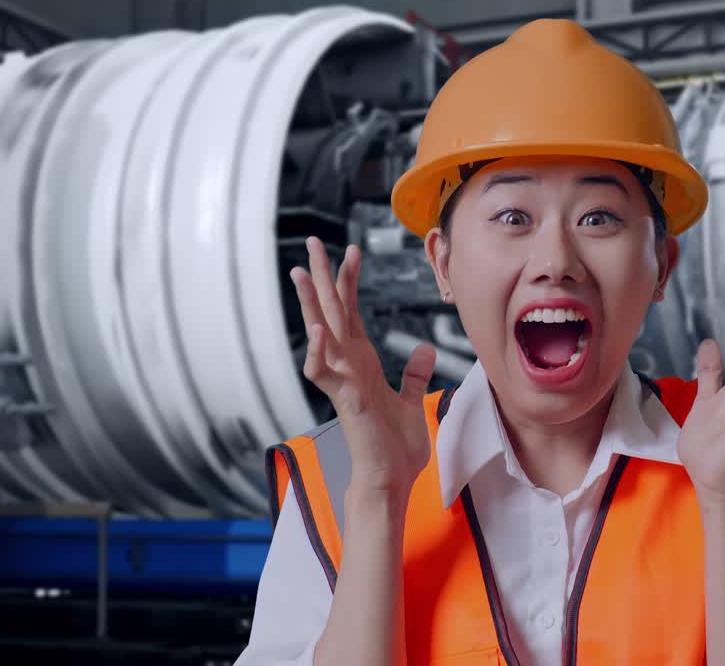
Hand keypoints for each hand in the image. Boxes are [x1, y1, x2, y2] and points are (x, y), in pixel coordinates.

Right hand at [290, 236, 436, 496]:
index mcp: (362, 363)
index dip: (349, 281)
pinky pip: (326, 373)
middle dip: (323, 276)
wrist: (390, 481)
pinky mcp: (346, 402)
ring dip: (310, 305)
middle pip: (330, 312)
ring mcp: (343, 382)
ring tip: (301, 273)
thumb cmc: (396, 447)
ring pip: (321, 335)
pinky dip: (320, 352)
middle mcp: (348, 367)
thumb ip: (413, 375)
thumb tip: (423, 350)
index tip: (352, 250)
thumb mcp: (412, 402)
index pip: (351, 313)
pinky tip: (318, 331)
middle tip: (312, 242)